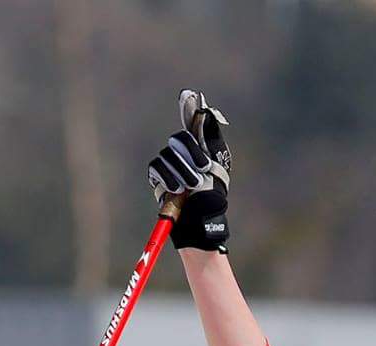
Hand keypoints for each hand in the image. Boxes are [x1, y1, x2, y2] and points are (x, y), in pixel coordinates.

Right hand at [147, 89, 230, 251]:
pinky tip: (176, 188)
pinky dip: (167, 176)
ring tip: (191, 186)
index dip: (189, 107)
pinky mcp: (158, 177)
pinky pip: (157, 168)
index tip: (188, 95)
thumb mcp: (218, 167)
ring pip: (168, 154)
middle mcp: (183, 152)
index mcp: (200, 147)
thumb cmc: (212, 196)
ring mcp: (170, 164)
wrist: (201, 220)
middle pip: (180, 138)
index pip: (192, 122)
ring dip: (182, 170)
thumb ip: (211, 140)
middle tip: (201, 171)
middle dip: (191, 154)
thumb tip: (205, 112)